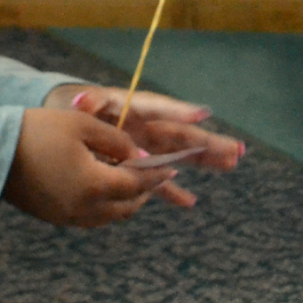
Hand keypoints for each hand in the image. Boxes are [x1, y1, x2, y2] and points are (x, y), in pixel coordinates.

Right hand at [3, 107, 187, 227]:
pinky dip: (105, 207)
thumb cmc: (38, 131)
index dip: (157, 175)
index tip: (171, 167)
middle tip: (154, 175)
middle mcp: (85, 209)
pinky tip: (102, 189)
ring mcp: (68, 218)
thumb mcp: (82, 125)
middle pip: (127, 207)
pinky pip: (91, 218)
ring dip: (125, 202)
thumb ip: (116, 141)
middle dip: (144, 191)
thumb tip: (139, 156)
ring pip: (110, 217)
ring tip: (131, 182)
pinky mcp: (54, 218)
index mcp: (95, 185)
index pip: (137, 184)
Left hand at [44, 84, 245, 207]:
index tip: (202, 113)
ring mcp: (146, 148)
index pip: (160, 109)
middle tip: (236, 150)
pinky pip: (159, 180)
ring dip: (204, 162)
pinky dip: (172, 191)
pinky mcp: (139, 167)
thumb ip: (87, 103)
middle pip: (181, 135)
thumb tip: (84, 100)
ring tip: (232, 164)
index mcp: (133, 109)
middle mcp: (146, 128)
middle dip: (207, 143)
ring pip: (179, 156)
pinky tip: (190, 202)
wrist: (66, 123)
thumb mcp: (78, 103)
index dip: (179, 110)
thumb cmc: (74, 108)